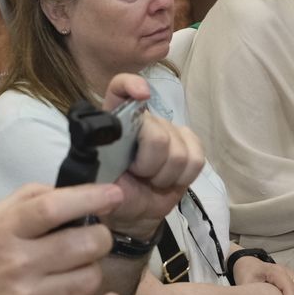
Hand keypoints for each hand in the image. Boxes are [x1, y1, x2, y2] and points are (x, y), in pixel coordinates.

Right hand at [0, 182, 123, 294]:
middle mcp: (17, 264)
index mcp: (5, 230)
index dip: (91, 198)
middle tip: (92, 237)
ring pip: (90, 278)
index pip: (54, 208)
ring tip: (78, 266)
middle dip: (100, 236)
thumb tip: (76, 192)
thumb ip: (30, 197)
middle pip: (84, 244)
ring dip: (93, 268)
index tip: (113, 194)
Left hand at [100, 73, 204, 239]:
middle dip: (149, 164)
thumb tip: (115, 179)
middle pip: (158, 133)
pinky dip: (183, 176)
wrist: (133, 210)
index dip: (131, 84)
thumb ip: (99, 177)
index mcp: (114, 122)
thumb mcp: (97, 186)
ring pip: (179, 151)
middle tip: (139, 175)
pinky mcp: (189, 145)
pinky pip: (196, 159)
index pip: (120, 88)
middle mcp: (143, 120)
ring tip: (152, 181)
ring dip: (164, 175)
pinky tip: (170, 180)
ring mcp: (168, 131)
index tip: (142, 95)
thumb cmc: (113, 192)